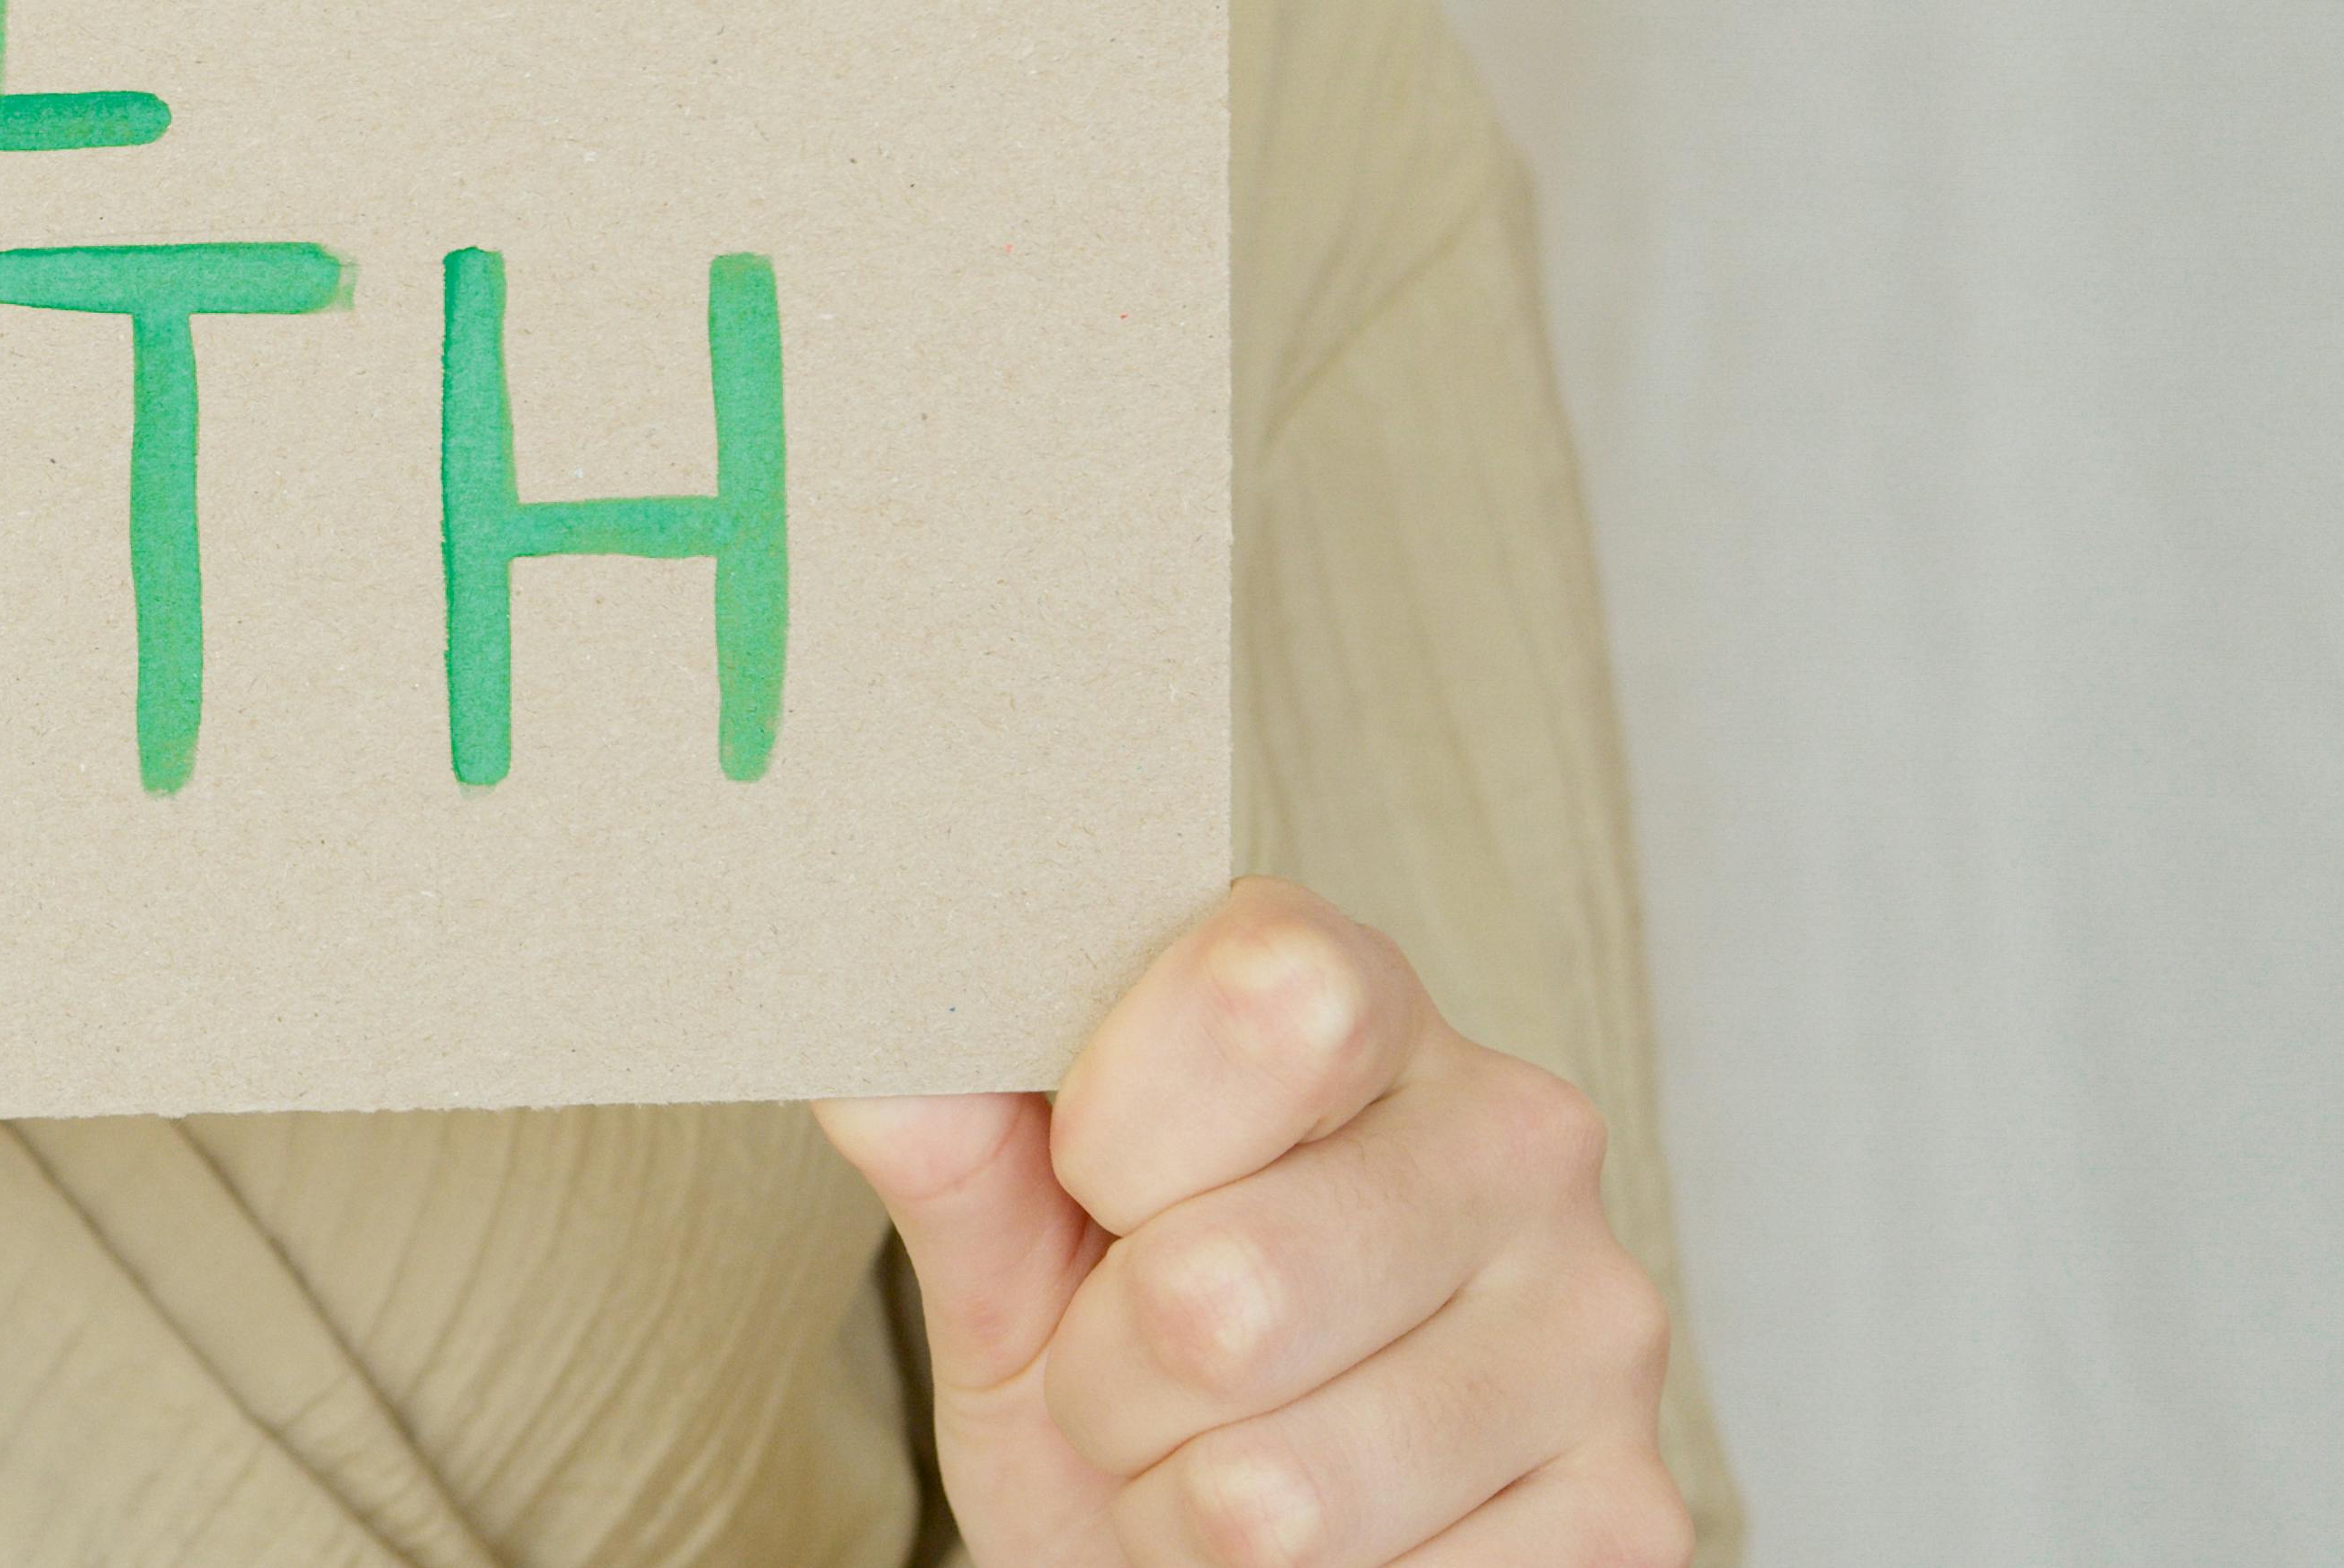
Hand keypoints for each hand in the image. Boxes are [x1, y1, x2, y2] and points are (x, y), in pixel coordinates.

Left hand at [813, 880, 1686, 1567]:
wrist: (1198, 1533)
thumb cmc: (1108, 1344)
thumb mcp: (1000, 1243)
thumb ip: (948, 1136)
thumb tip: (880, 1051)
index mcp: (1354, 999)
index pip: (1260, 1003)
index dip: (1115, 1134)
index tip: (1097, 1176)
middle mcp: (1516, 1133)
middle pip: (1223, 1290)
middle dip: (1111, 1375)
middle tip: (1134, 1367)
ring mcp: (1598, 1324)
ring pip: (1275, 1490)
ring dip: (1183, 1510)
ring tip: (1210, 1459)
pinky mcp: (1634, 1511)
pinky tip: (1328, 1532)